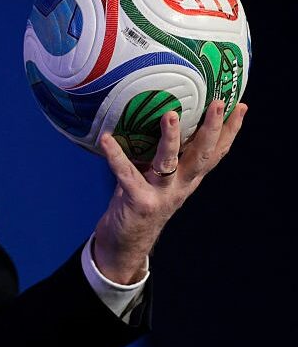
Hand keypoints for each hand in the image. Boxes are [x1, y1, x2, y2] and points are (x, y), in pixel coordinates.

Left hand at [92, 99, 246, 283]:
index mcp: (189, 178)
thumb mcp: (158, 177)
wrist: (126, 244)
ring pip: (170, 163)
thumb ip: (162, 154)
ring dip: (171, 139)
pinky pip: (126, 174)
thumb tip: (154, 115)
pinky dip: (115, 156)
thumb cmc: (140, 200)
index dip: (230, 131)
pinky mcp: (139, 202)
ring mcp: (161, 194)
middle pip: (203, 155)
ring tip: (170, 115)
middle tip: (220, 103)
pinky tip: (106, 139)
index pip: (216, 152)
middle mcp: (181, 185)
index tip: (241, 105)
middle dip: (213, 129)